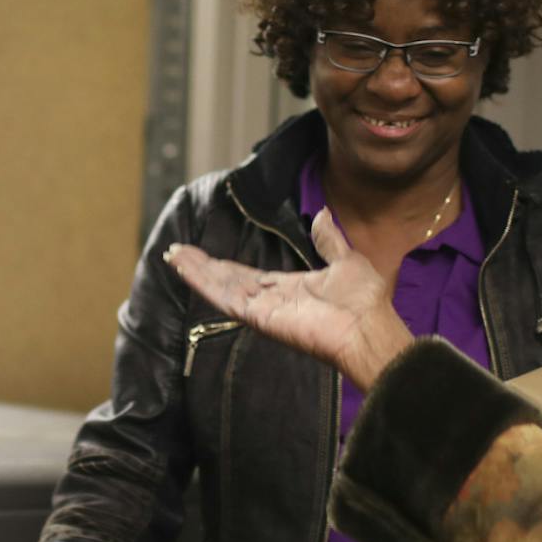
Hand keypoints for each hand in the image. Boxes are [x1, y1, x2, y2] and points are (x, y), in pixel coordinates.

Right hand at [164, 209, 414, 389]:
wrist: (368, 326)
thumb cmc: (364, 301)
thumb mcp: (346, 260)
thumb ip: (328, 241)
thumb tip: (322, 214)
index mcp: (288, 288)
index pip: (247, 275)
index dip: (224, 265)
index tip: (203, 254)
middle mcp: (270, 300)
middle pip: (227, 280)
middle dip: (202, 266)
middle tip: (176, 251)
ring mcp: (261, 310)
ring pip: (220, 287)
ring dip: (196, 271)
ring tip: (173, 255)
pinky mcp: (257, 316)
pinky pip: (224, 297)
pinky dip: (202, 282)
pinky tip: (185, 268)